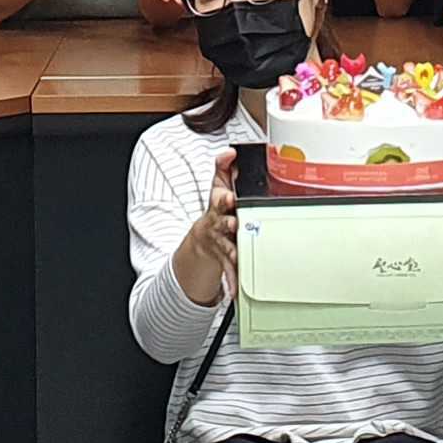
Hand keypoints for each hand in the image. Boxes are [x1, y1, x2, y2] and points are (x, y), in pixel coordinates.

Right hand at [173, 157, 243, 305]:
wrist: (204, 238)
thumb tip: (231, 151)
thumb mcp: (218, 185)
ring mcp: (222, 243)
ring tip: (238, 257)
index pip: (221, 199)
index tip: (230, 196)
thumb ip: (223, 167)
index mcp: (219, 206)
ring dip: (233, 251)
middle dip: (229, 223)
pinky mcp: (227, 260)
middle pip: (224, 224)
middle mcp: (219, 225)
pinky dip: (233, 280)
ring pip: (228, 247)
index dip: (225, 197)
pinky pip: (231, 270)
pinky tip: (235, 291)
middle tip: (235, 224)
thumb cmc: (218, 209)